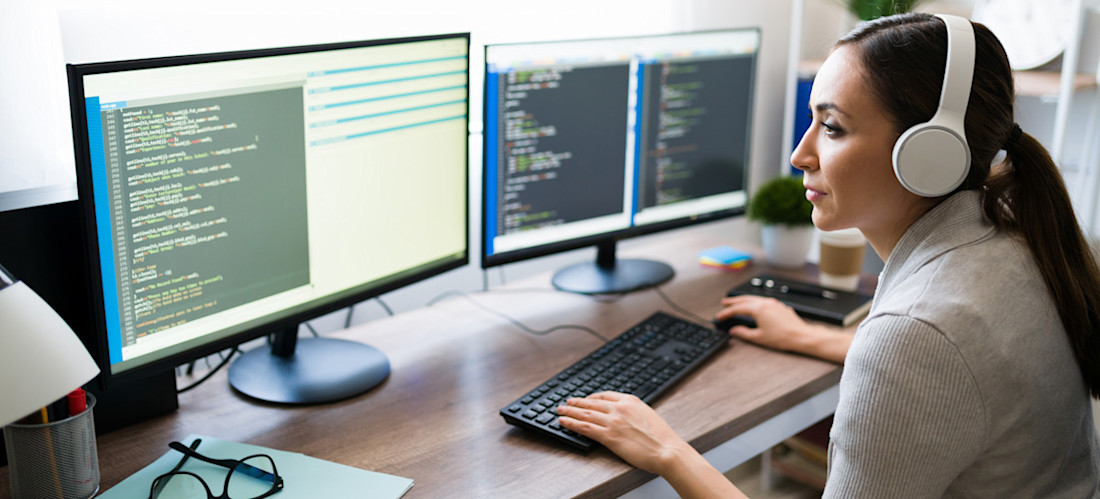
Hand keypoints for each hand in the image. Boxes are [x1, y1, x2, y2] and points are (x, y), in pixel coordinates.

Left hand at [558, 392, 747, 497]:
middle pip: (591, 403)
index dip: (591, 397)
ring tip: (560, 411)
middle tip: (566, 403)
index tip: (585, 399)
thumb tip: (623, 414)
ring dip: (569, 412)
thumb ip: (633, 411)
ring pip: (585, 414)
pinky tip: (564, 423)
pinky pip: (585, 428)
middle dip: (576, 403)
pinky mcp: (608, 436)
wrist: (666, 450)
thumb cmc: (661, 437)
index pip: (604, 395)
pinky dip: (572, 424)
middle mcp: (619, 408)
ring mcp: (612, 421)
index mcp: (630, 401)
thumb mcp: (648, 415)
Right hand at [716, 295, 808, 351]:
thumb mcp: (759, 337)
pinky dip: (755, 302)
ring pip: (755, 299)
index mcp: (759, 309)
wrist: (801, 336)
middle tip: (724, 303)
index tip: (720, 316)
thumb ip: (744, 333)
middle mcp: (766, 303)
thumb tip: (735, 331)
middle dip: (733, 301)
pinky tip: (755, 306)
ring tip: (738, 303)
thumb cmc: (783, 337)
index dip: (727, 313)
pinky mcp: (780, 307)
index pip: (738, 309)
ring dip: (744, 300)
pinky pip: (764, 301)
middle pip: (745, 300)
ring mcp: (774, 304)